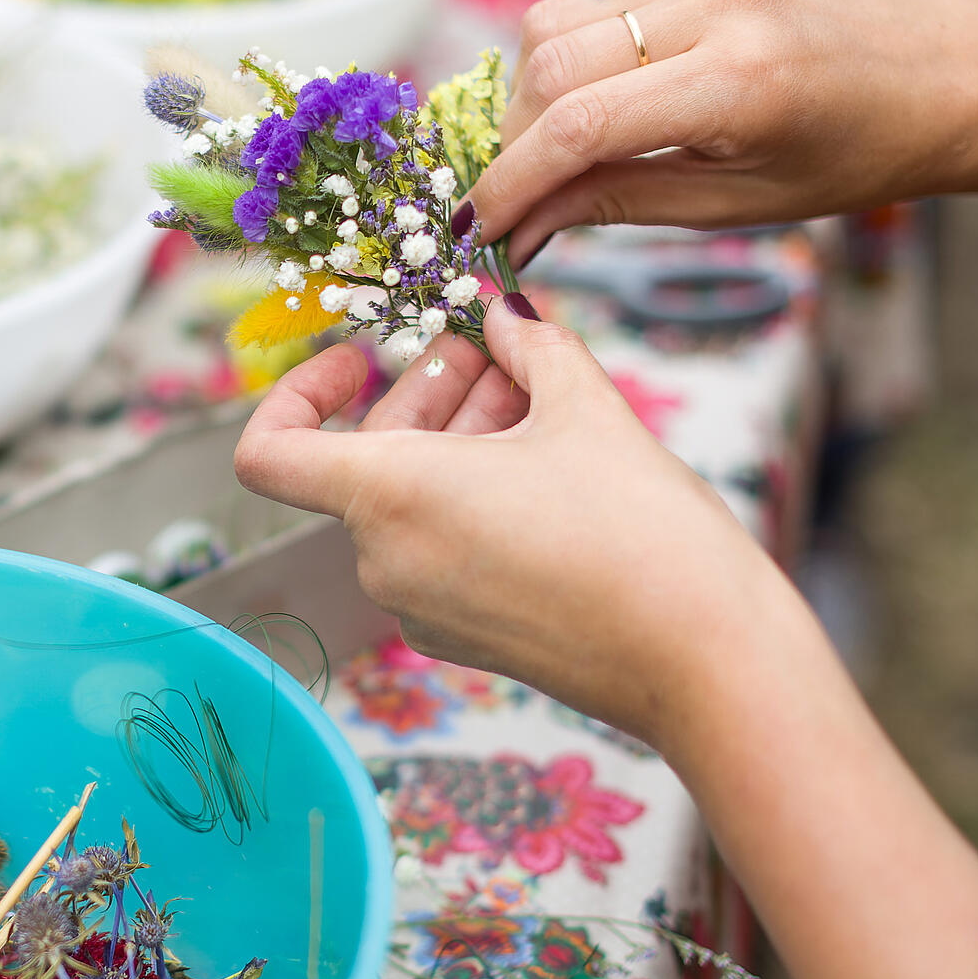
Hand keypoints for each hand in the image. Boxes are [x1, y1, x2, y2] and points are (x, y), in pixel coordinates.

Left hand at [232, 296, 796, 744]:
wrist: (708, 663)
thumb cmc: (644, 537)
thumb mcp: (584, 406)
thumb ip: (528, 346)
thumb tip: (501, 315)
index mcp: (387, 500)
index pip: (269, 453)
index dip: (296, 392)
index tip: (360, 358)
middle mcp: (385, 562)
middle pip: (361, 461)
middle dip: (424, 393)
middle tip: (492, 349)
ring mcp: (421, 609)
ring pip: (408, 500)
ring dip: (459, 436)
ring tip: (537, 392)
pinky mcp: (464, 636)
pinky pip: (440, 545)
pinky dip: (473, 493)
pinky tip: (549, 460)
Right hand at [467, 0, 977, 261]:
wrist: (934, 72)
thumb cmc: (845, 156)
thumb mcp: (734, 204)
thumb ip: (614, 202)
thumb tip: (515, 227)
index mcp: (742, 82)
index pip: (580, 126)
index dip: (510, 181)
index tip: (476, 227)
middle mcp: (720, 2)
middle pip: (549, 64)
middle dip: (515, 138)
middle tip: (519, 191)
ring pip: (554, 20)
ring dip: (537, 91)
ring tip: (565, 140)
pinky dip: (576, 48)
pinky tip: (611, 83)